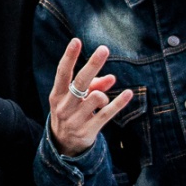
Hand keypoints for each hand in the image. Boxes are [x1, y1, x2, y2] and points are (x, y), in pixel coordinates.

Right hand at [46, 37, 134, 156]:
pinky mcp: (88, 130)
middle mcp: (64, 106)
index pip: (62, 73)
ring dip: (103, 94)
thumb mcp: (75, 98)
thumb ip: (93, 85)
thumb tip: (112, 77)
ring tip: (100, 99)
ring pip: (96, 98)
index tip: (76, 41)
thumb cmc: (71, 112)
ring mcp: (75, 120)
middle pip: (80, 82)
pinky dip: (119, 103)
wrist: (63, 144)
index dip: (69, 57)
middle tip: (104, 49)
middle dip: (93, 64)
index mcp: (57, 94)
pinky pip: (107, 114)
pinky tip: (128, 93)